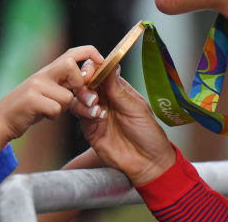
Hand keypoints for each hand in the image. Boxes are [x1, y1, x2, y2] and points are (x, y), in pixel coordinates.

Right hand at [0, 45, 102, 140]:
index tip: (100, 63)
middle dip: (79, 82)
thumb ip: (66, 84)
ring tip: (50, 109)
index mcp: (50, 70)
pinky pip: (56, 109)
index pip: (73, 53)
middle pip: (71, 65)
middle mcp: (43, 74)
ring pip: (67, 96)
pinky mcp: (31, 100)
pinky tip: (43, 115)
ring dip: (63, 108)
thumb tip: (90, 78)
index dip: (91, 54)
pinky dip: (53, 116)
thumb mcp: (49, 91)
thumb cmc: (31, 107)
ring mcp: (35, 86)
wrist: (2, 120)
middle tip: (75, 95)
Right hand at [71, 66, 175, 185]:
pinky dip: (84, 111)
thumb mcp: (136, 108)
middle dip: (84, 83)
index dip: (94, 68)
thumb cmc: (148, 134)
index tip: (90, 69)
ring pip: (78, 97)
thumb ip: (119, 90)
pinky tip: (97, 116)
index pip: (101, 72)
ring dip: (83, 97)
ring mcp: (96, 112)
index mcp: (118, 89)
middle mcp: (105, 98)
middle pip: (86, 82)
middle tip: (90, 89)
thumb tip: (111, 65)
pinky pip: (78, 114)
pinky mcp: (89, 127)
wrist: (147, 163)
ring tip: (96, 106)